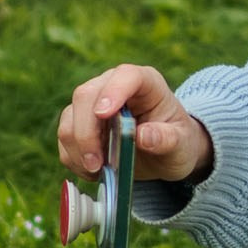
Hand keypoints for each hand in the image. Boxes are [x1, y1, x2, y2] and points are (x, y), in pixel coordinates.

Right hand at [56, 64, 213, 182]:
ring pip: (69, 119)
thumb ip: (167, 139)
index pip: (126, 76)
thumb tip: (144, 136)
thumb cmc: (177, 142)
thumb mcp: (182, 144)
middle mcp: (113, 86)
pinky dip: (74, 159)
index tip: (104, 114)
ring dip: (78, 149)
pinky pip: (65, 139)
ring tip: (98, 171)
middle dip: (86, 133)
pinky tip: (93, 171)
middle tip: (97, 164)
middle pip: (85, 96)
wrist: (165, 153)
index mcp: (145, 83)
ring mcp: (92, 104)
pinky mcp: (78, 123)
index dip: (113, 91)